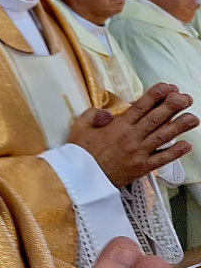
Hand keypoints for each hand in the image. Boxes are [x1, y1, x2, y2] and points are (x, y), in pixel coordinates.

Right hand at [68, 83, 196, 187]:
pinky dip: (175, 153)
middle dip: (172, 107)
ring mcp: (139, 153)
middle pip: (156, 119)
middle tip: (185, 98)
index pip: (140, 107)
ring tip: (194, 118)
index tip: (167, 87)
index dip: (155, 96)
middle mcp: (131, 138)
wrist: (82, 180)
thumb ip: (93, 115)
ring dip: (180, 127)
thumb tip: (108, 111)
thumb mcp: (79, 127)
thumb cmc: (80, 152)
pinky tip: (187, 145)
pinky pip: (162, 159)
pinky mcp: (142, 168)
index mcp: (117, 126)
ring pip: (163, 137)